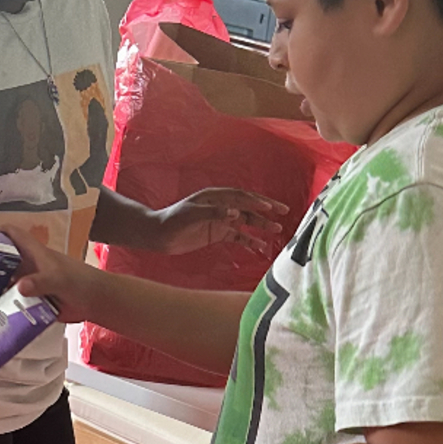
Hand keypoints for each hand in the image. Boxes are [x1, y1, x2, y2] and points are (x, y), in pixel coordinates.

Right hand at [0, 217, 97, 318]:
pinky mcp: (32, 301)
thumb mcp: (60, 280)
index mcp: (34, 253)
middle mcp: (28, 266)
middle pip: (2, 259)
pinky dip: (1, 306)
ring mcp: (30, 284)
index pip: (12, 234)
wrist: (96, 302)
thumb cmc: (80, 282)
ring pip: (5, 282)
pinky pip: (13, 301)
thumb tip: (19, 286)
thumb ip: (41, 282)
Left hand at [149, 188, 286, 255]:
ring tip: (277, 230)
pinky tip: (260, 246)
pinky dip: (249, 240)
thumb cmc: (173, 221)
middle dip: (266, 209)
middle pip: (248, 206)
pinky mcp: (217, 233)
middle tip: (284, 212)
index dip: (256, 201)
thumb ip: (215, 213)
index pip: (241, 197)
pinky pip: (238, 236)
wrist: (159, 235)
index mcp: (215, 197)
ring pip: (246, 221)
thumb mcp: (192, 215)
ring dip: (261, 225)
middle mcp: (221, 206)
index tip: (270, 207)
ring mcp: (220, 220)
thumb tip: (236, 213)